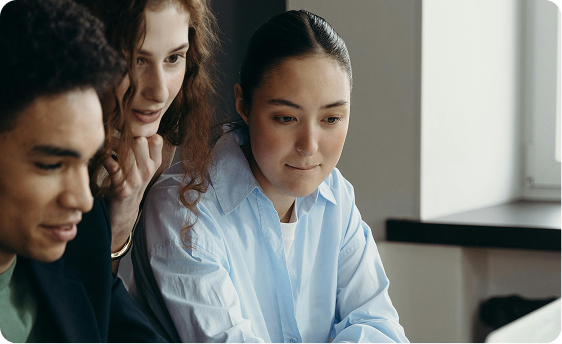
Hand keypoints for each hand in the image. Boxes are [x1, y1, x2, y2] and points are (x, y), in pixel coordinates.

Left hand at [103, 134, 162, 253]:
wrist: (125, 209)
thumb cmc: (131, 180)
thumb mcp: (142, 165)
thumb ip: (140, 148)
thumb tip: (128, 123)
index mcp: (155, 162)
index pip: (156, 139)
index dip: (142, 131)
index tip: (129, 128)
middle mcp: (148, 170)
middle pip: (141, 142)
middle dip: (126, 134)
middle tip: (115, 131)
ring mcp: (136, 180)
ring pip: (126, 153)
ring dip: (112, 144)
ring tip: (106, 141)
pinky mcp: (122, 188)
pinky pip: (112, 167)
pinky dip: (105, 159)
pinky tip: (102, 156)